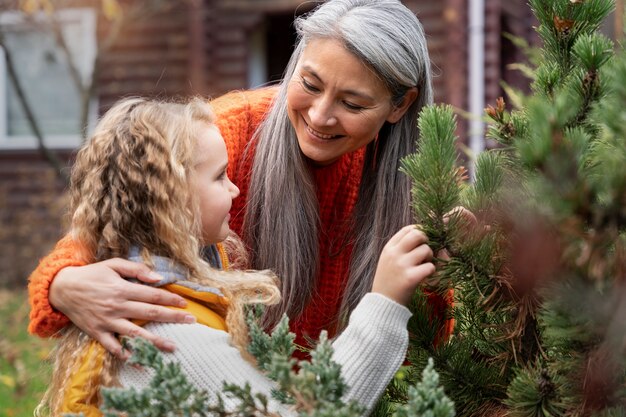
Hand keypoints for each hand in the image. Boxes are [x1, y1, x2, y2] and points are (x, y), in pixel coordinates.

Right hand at [50, 258, 195, 357]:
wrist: (62, 288)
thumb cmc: (92, 274)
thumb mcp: (113, 265)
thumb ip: (137, 270)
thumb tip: (158, 278)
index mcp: (123, 288)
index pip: (153, 295)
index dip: (171, 299)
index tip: (185, 304)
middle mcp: (117, 306)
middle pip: (150, 313)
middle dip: (173, 317)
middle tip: (191, 321)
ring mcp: (107, 321)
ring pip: (135, 333)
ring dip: (156, 341)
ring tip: (173, 347)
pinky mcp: (97, 332)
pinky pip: (113, 346)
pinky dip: (125, 353)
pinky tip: (139, 360)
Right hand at [372, 225, 434, 305]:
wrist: (382, 303)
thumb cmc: (389, 281)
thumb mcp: (388, 260)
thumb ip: (400, 248)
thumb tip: (421, 235)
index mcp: (389, 248)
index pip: (408, 229)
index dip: (420, 230)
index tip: (424, 239)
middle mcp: (394, 254)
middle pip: (418, 234)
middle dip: (427, 240)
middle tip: (426, 251)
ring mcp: (402, 265)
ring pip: (426, 250)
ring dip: (430, 257)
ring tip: (424, 266)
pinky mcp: (410, 278)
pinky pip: (430, 267)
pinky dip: (431, 271)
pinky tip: (425, 276)